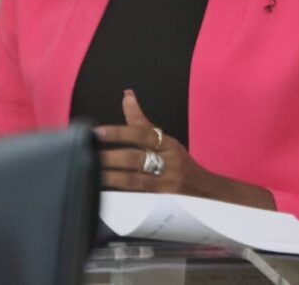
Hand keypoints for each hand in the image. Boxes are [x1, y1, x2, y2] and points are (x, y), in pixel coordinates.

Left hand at [95, 89, 209, 195]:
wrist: (207, 192)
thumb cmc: (180, 164)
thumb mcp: (166, 141)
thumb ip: (142, 122)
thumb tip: (127, 96)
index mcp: (168, 144)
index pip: (142, 134)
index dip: (119, 132)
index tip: (97, 132)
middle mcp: (169, 162)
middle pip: (137, 158)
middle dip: (111, 158)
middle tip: (90, 155)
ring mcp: (168, 185)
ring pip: (137, 180)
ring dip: (114, 177)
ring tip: (95, 174)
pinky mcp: (165, 203)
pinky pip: (141, 199)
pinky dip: (124, 195)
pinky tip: (109, 194)